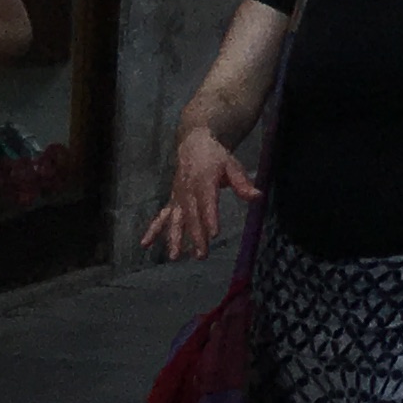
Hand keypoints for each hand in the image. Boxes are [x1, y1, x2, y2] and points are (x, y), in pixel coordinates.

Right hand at [145, 123, 261, 258]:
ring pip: (175, 220)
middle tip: (201, 255)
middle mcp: (188, 191)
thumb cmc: (216, 157)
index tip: (214, 234)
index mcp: (204, 181)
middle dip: (196, 236)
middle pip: (192, 217)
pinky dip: (152, 230)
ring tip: (175, 257)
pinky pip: (161, 216)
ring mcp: (178, 197)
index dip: (210, 218)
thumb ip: (242, 183)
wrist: (193, 146)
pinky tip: (144, 244)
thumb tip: (258, 197)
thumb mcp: (232, 165)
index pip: (208, 202)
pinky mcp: (172, 200)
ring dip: (174, 238)